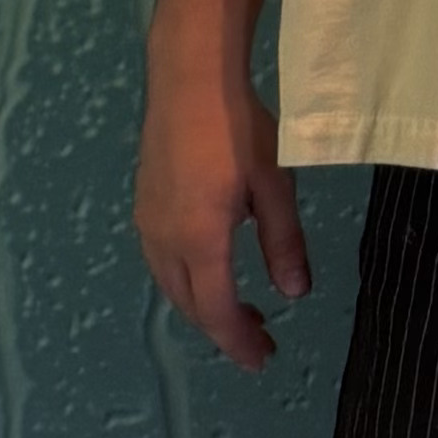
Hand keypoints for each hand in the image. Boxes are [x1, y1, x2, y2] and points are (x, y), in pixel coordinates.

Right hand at [136, 61, 310, 372]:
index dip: (238, 340)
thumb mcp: (275, 185)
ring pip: (171, 282)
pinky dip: (187, 278)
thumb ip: (284, 242)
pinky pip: (162, 259)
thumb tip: (294, 294)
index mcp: (198, 240)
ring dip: (203, 304)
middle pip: (189, 302)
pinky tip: (211, 268)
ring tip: (241, 311)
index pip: (215, 310)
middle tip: (259, 340)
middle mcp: (163, 239)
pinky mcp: (143, 203)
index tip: (262, 359)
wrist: (188, 78)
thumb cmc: (238, 128)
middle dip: (222, 328)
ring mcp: (147, 221)